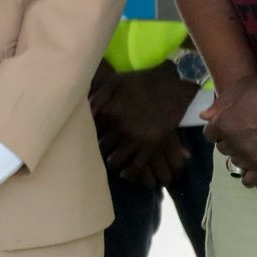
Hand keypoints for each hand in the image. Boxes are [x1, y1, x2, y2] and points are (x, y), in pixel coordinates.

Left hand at [92, 66, 195, 188]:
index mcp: (109, 113)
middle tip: (96, 153)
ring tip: (111, 162)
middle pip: (101, 147)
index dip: (86, 135)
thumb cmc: (139, 82)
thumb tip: (86, 115)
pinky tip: (125, 174)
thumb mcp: (113, 83)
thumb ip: (97, 98)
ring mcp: (136, 138)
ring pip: (116, 160)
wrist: (171, 85)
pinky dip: (129, 173)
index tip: (85, 137)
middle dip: (97, 150)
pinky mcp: (152, 145)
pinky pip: (137, 166)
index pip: (91, 131)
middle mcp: (121, 128)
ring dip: (112, 163)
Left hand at [204, 72, 256, 183]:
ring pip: (235, 162)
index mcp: (223, 124)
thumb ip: (219, 104)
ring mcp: (250, 157)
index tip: (227, 124)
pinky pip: (250, 181)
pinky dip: (248, 176)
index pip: (209, 134)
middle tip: (243, 132)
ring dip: (240, 155)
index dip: (217, 128)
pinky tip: (254, 166)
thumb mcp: (240, 88)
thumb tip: (204, 117)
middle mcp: (233, 143)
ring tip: (253, 145)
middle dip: (229, 140)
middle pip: (222, 148)